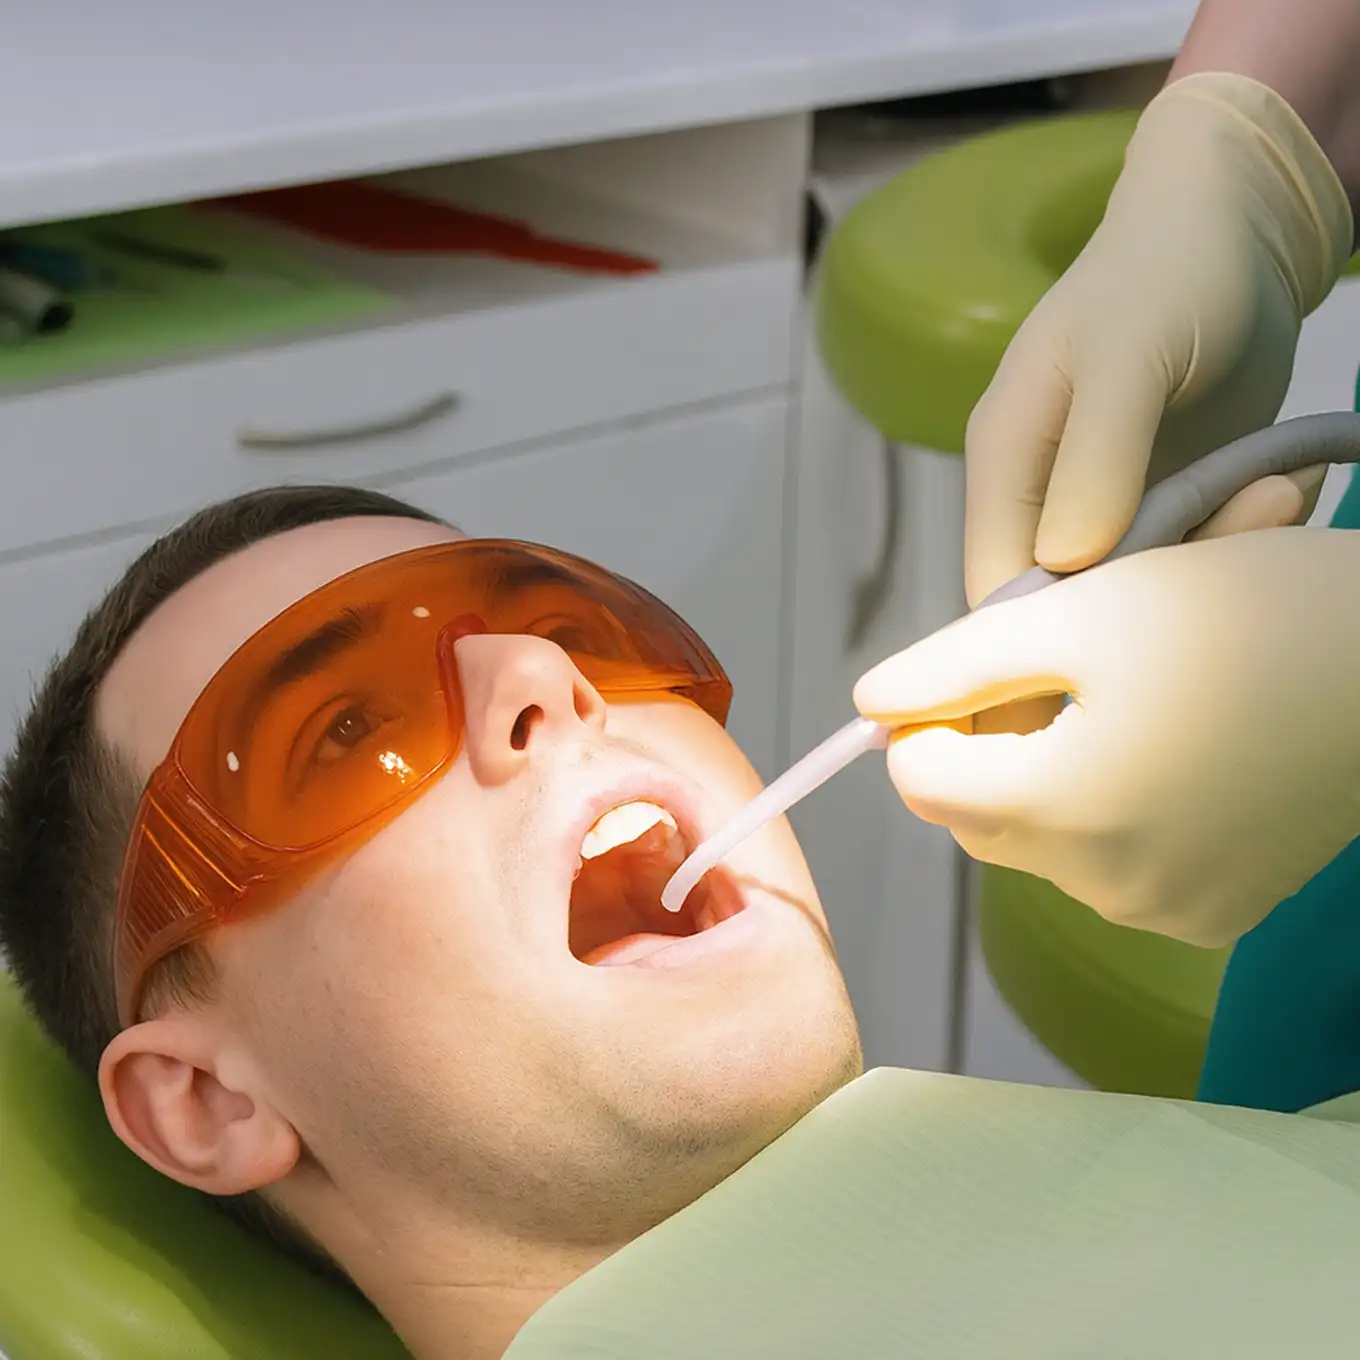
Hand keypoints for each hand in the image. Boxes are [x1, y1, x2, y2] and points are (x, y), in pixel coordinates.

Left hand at [854, 527, 1359, 947]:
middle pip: (979, 815)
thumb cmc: (1244, 617)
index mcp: (1060, 810)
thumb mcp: (1079, 614)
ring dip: (1055, 775)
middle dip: (993, 746)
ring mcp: (1164, 911)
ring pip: (1045, 839)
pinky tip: (1174, 751)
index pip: (919, 778)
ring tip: (1132, 700)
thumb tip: (869, 707)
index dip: (933, 715)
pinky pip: (1114, 866)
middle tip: (1065, 671)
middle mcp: (1103, 886)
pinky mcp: (1215, 915)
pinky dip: (1117, 812)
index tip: (986, 663)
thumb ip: (955, 666)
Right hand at [964, 72, 1351, 606]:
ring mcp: (1108, 505)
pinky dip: (1246, 534)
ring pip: (1144, 587)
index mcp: (1005, 462)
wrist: (1238, 230)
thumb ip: (1094, 459)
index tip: (1116, 655)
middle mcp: (1044, 497)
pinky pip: (1196, 555)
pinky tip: (1281, 480)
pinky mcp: (1167, 502)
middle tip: (1249, 518)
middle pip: (1073, 601)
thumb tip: (1064, 563)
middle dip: (1159, 588)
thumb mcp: (1127, 355)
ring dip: (1219, 553)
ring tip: (1277, 488)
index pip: (993, 586)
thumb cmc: (1167, 273)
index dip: (1035, 639)